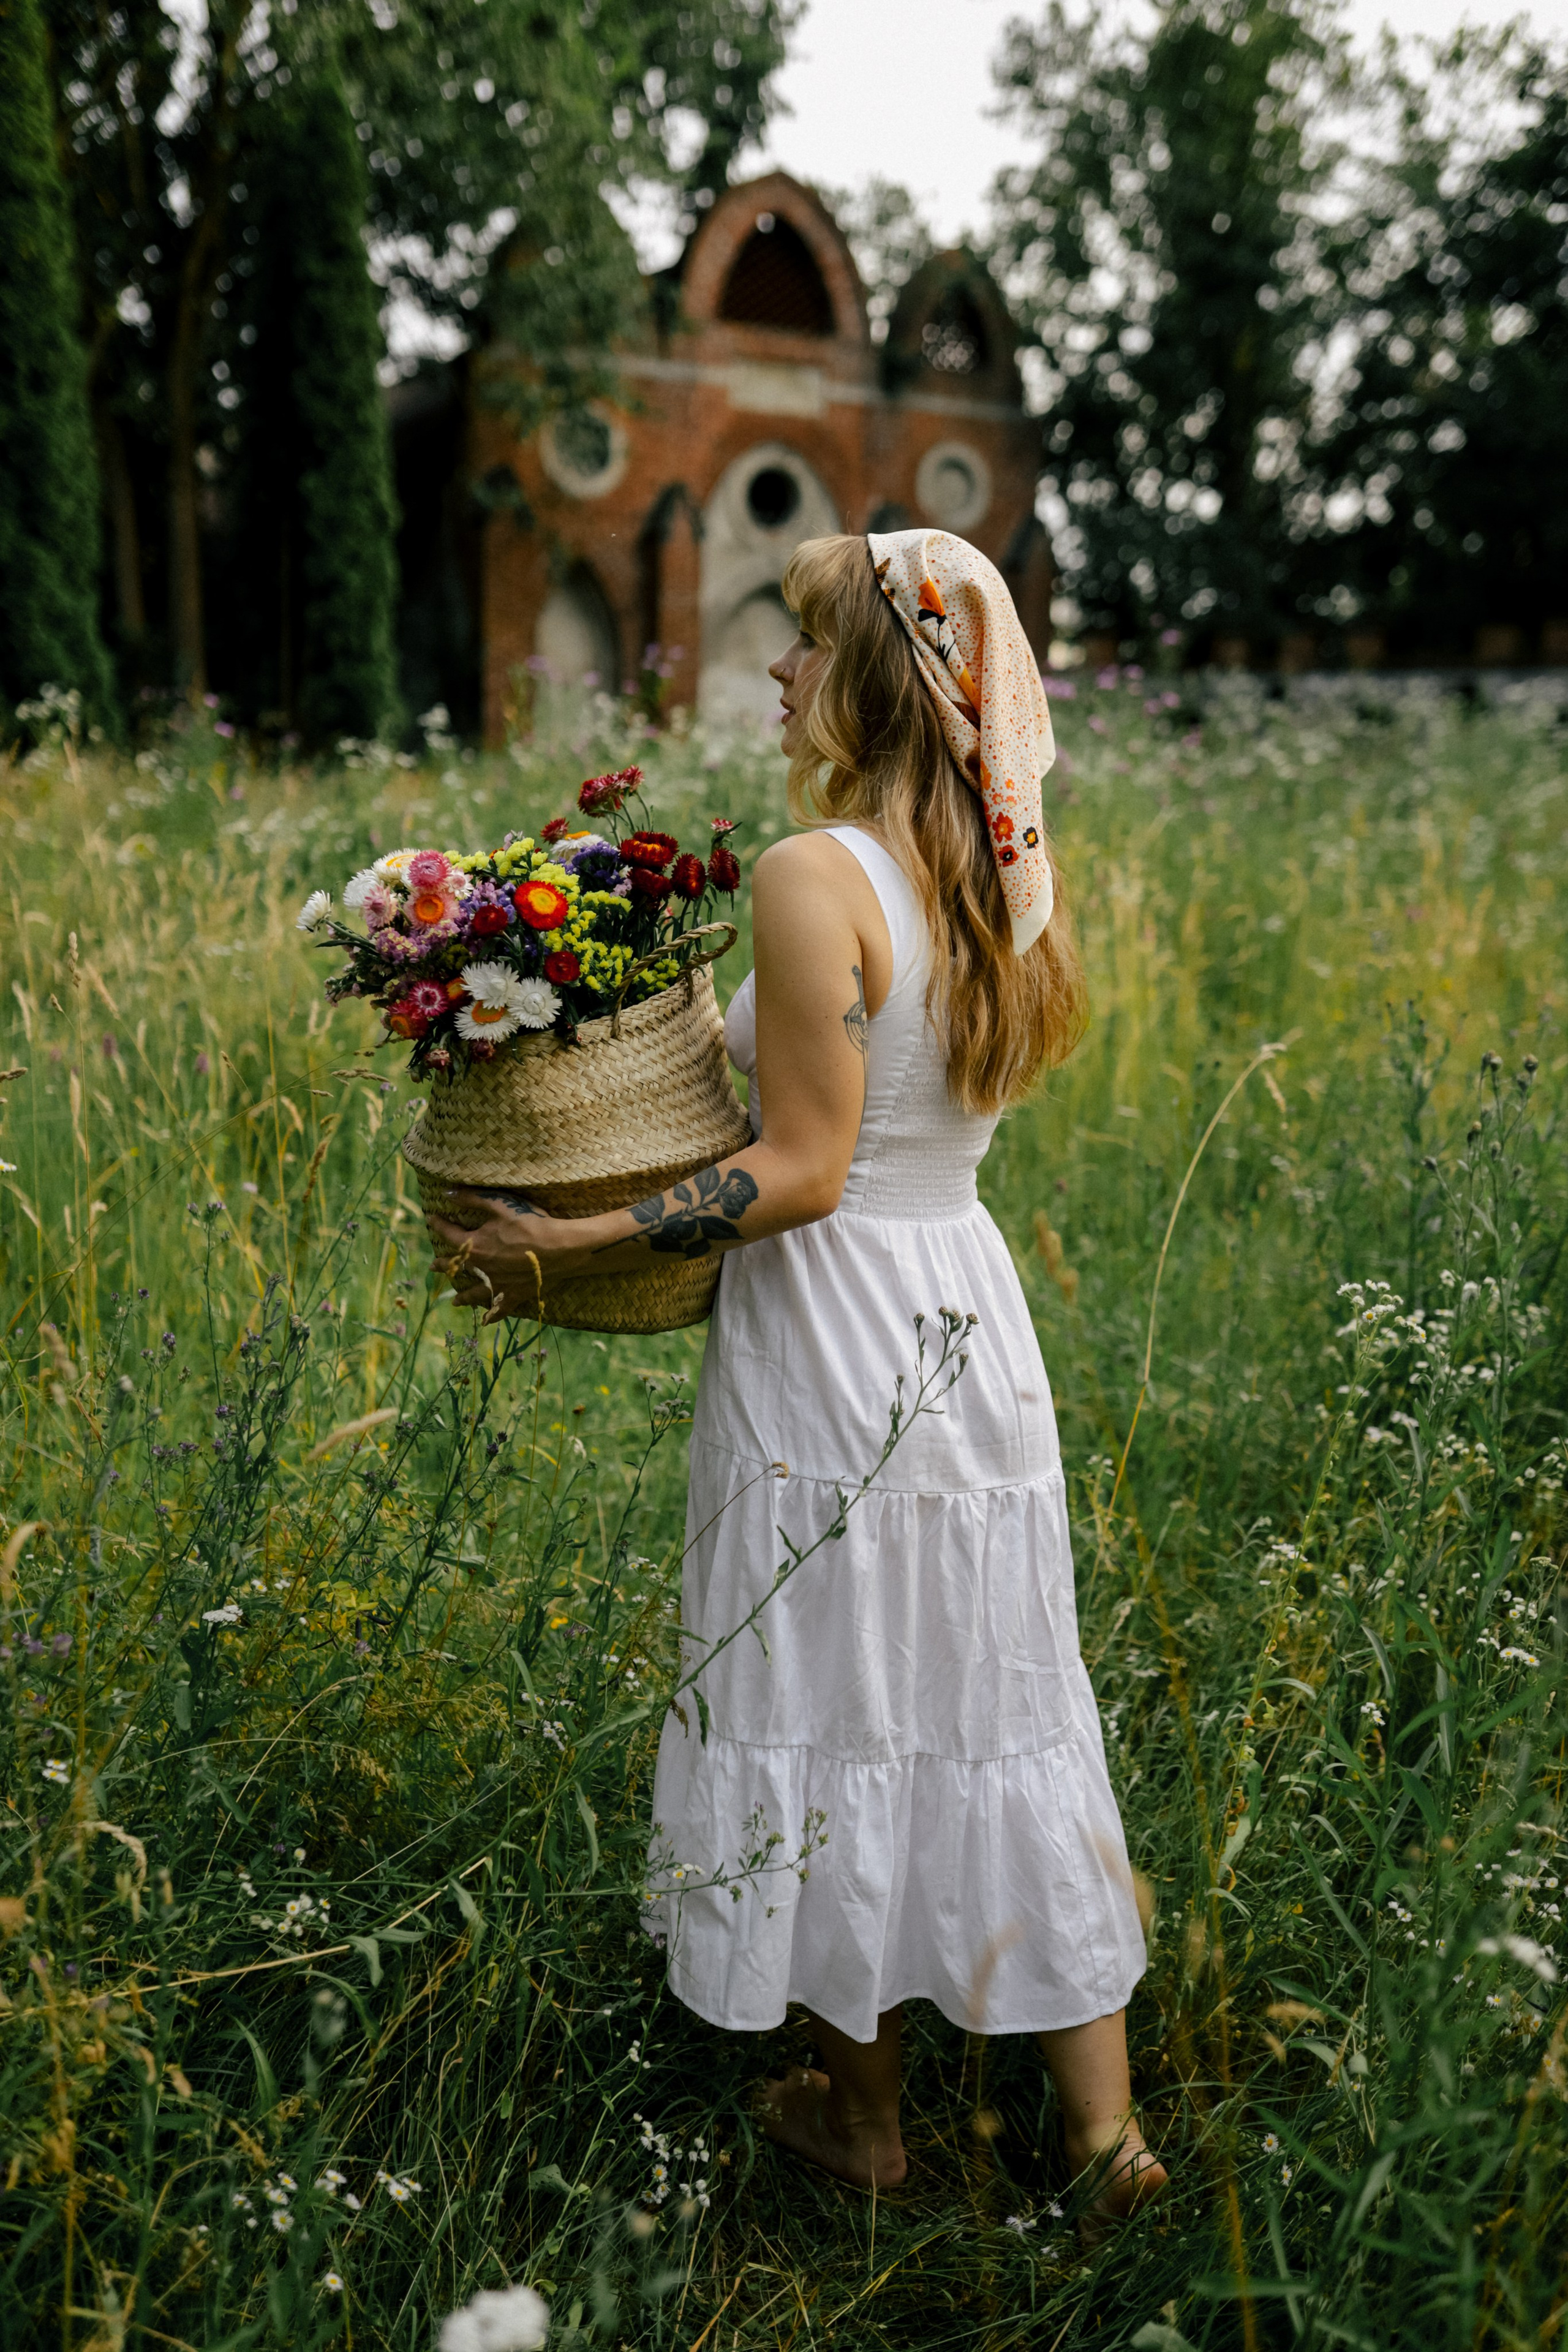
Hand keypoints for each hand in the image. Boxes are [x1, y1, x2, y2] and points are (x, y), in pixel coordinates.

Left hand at [426, 1189, 594, 1320]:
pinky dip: (492, 1316)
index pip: (449, 1234)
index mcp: (475, 1245)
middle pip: (457, 1267)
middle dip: (444, 1265)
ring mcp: (498, 1283)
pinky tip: (487, 1321)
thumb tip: (447, 1192)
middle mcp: (482, 1267)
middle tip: (433, 1268)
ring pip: (475, 1293)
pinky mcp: (514, 1294)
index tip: (430, 1219)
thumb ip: (472, 1198)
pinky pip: (500, 1309)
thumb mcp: (500, 1204)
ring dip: (463, 1297)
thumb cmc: (530, 1223)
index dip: (438, 1224)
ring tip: (455, 1301)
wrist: (559, 1248)